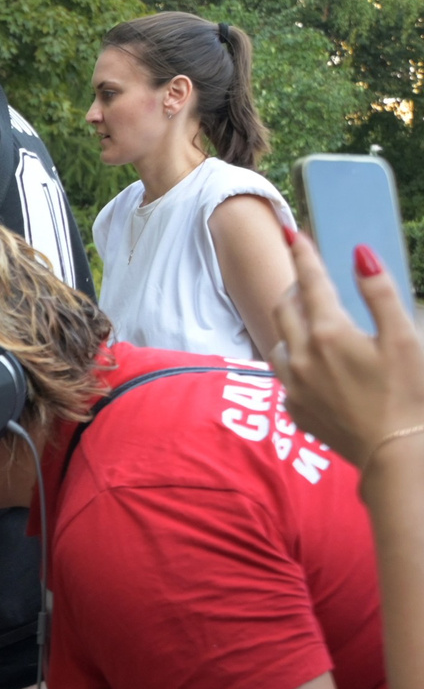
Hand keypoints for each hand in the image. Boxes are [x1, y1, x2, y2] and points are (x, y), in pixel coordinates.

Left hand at [271, 229, 423, 467]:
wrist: (392, 452)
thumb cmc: (407, 393)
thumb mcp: (404, 336)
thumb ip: (379, 293)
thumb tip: (360, 254)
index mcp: (329, 333)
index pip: (309, 283)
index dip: (303, 256)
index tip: (294, 236)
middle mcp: (302, 356)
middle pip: (284, 308)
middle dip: (294, 287)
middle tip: (307, 278)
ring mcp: (293, 384)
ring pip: (279, 340)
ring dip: (290, 323)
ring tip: (310, 318)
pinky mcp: (293, 408)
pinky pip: (284, 373)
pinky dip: (295, 357)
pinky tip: (314, 361)